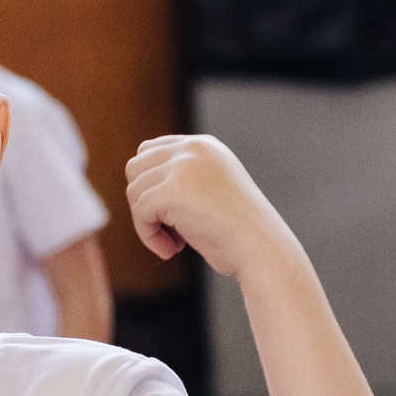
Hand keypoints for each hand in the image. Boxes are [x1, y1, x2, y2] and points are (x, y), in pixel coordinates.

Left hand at [124, 136, 296, 279]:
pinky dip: (149, 236)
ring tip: (174, 244)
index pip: (150, 151)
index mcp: (204, 145)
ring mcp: (183, 166)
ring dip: (148, 223)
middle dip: (145, 202)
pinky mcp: (172, 189)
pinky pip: (140, 212)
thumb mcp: (211, 192)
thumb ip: (181, 181)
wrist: (261, 249)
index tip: (171, 216)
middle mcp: (193, 148)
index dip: (151, 186)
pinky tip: (171, 250)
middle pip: (136, 168)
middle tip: (170, 231)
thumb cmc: (239, 232)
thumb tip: (138, 187)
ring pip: (134, 191)